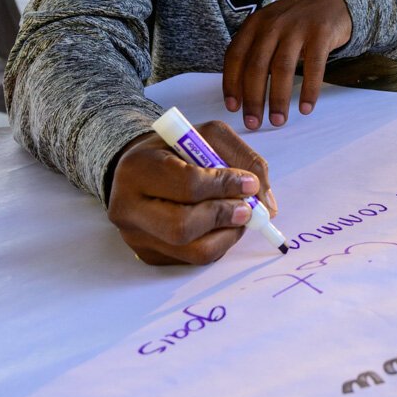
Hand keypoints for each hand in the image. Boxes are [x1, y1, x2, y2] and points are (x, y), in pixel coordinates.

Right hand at [108, 123, 276, 265]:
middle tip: (247, 209)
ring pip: (191, 251)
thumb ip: (242, 159)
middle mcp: (128, 207)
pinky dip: (216, 244)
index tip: (249, 184)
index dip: (225, 186)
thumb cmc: (176, 151)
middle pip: (182, 227)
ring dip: (227, 236)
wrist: (138, 170)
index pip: (187, 184)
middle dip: (224, 217)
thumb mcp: (207, 136)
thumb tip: (267, 206)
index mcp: (139, 168)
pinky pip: (191, 260)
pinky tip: (220, 226)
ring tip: (239, 218)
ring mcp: (135, 237)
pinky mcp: (147, 255)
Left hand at [223, 0, 352, 127]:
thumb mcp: (270, 28)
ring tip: (278, 120)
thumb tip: (243, 93)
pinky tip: (306, 108)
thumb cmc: (295, 22)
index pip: (235, 56)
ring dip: (278, 99)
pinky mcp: (321, 33)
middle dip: (253, 99)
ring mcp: (297, 28)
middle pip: (257, 66)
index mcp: (255, 24)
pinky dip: (309, 91)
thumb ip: (256, 52)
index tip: (233, 107)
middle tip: (254, 123)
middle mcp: (273, 24)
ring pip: (282, 69)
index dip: (231, 83)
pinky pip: (313, 67)